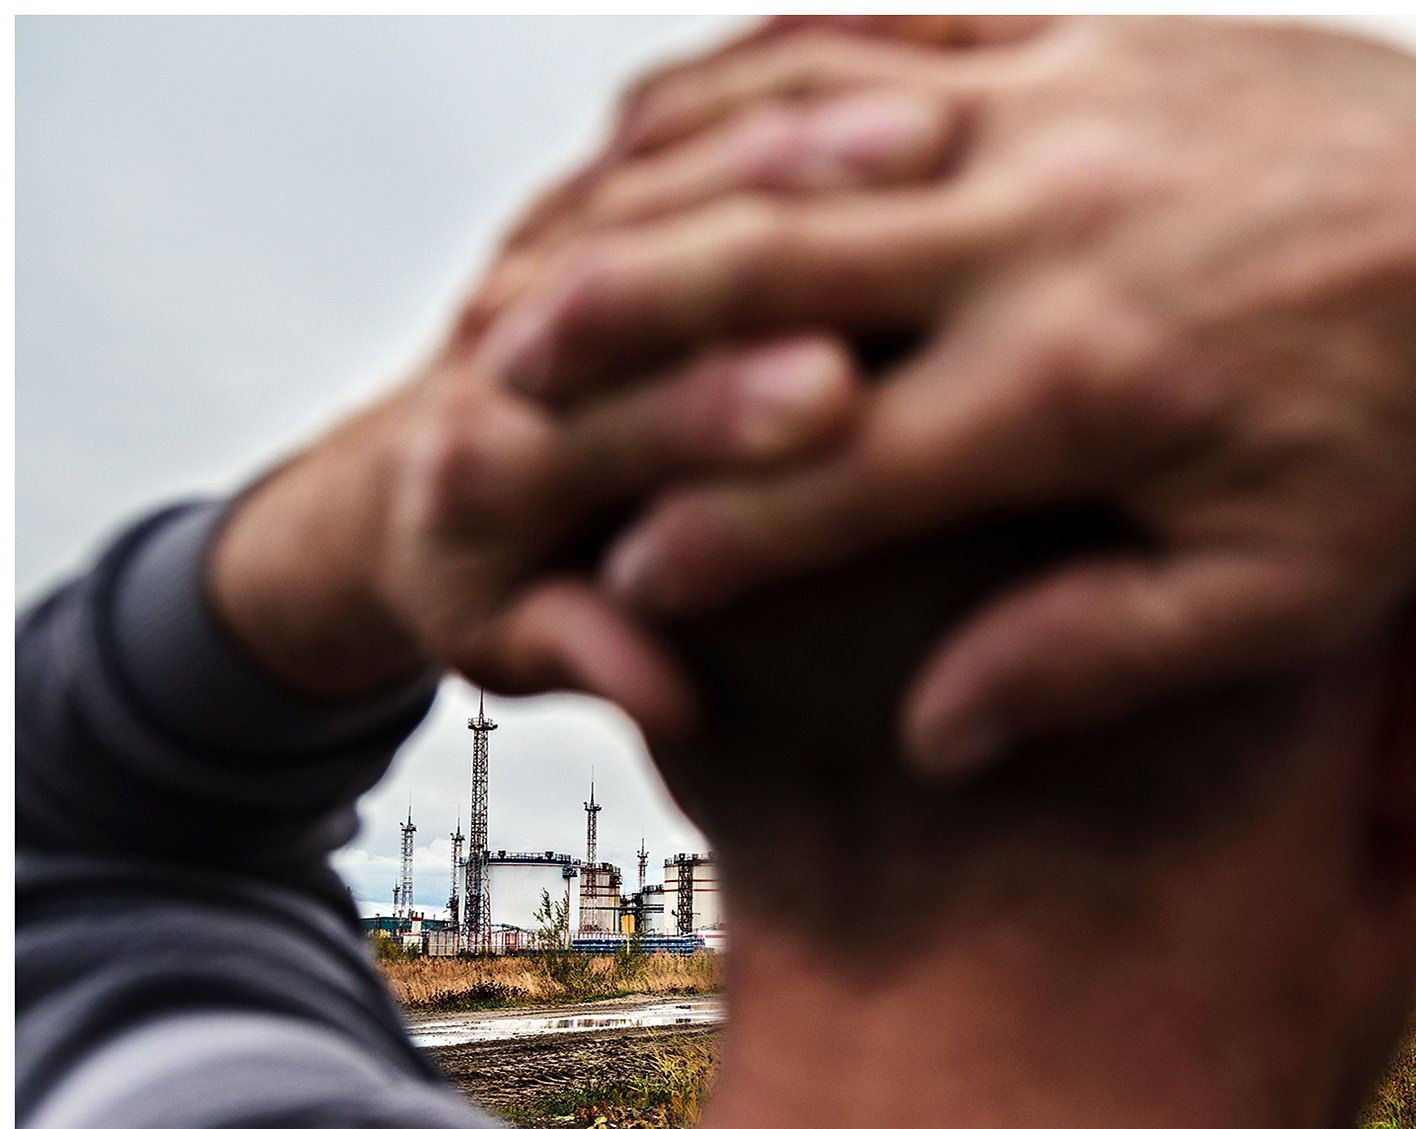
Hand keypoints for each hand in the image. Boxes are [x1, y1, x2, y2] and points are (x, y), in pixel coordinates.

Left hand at [204, 21, 970, 735]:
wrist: (424, 508)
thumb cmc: (496, 585)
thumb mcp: (510, 643)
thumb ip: (586, 656)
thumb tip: (667, 694)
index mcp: (466, 464)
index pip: (609, 429)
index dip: (722, 407)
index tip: (833, 398)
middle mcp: (498, 334)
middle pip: (642, 255)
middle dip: (775, 226)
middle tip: (903, 207)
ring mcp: (544, 253)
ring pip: (669, 166)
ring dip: (802, 136)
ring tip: (938, 125)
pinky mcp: (598, 209)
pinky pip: (693, 129)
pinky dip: (794, 99)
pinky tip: (923, 93)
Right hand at [478, 18, 1415, 775]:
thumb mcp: (1281, 592)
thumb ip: (1092, 660)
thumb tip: (937, 731)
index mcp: (1072, 393)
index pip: (827, 478)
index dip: (708, 543)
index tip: (624, 592)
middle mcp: (1039, 234)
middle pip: (761, 281)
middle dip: (614, 345)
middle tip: (503, 392)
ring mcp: (1063, 112)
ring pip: (796, 136)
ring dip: (659, 197)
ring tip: (554, 241)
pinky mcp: (1098, 37)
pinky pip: (890, 28)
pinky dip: (774, 66)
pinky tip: (696, 99)